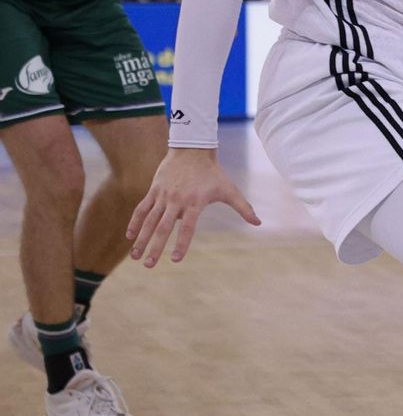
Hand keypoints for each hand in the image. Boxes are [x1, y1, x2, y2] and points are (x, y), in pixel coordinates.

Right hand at [127, 149, 261, 265]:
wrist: (192, 149)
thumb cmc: (213, 173)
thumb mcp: (229, 190)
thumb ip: (243, 208)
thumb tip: (258, 223)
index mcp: (195, 202)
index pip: (187, 228)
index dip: (181, 244)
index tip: (175, 260)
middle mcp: (176, 200)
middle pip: (164, 228)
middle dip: (156, 247)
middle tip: (150, 265)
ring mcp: (163, 195)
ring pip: (149, 220)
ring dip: (142, 239)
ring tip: (135, 257)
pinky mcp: (154, 190)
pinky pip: (142, 209)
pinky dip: (135, 222)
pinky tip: (130, 236)